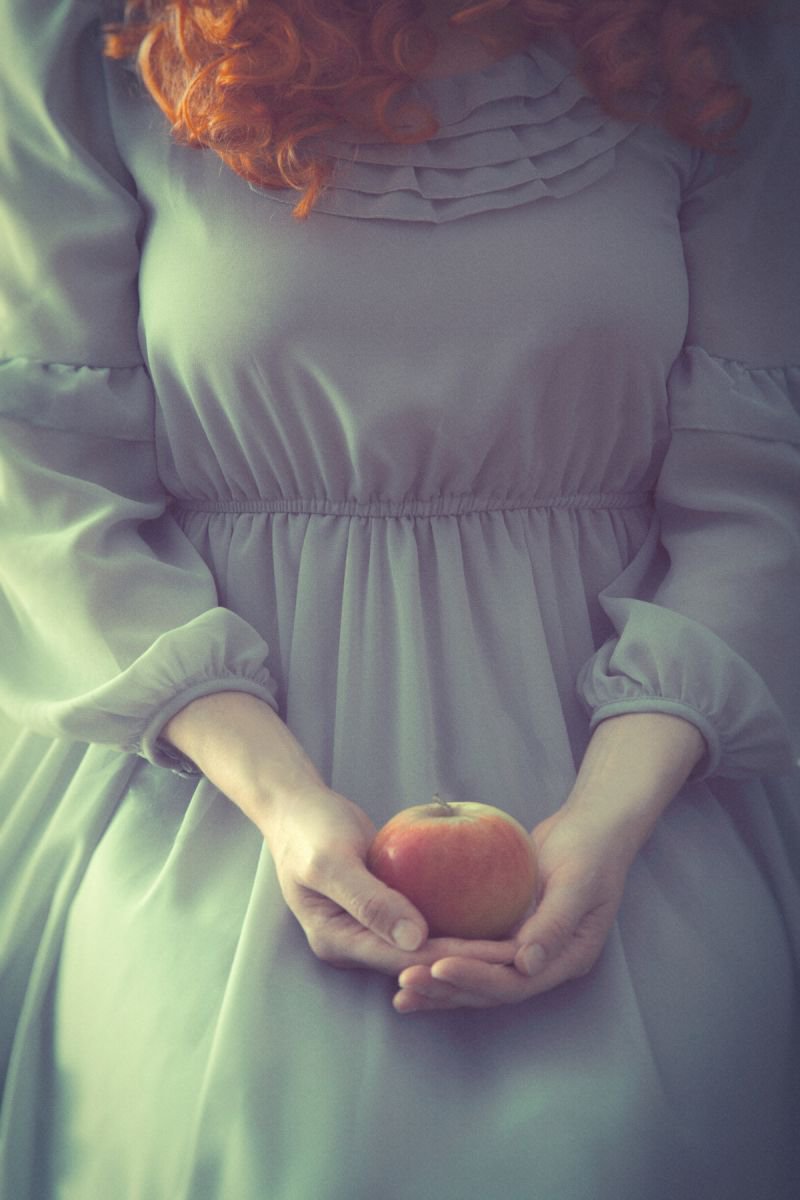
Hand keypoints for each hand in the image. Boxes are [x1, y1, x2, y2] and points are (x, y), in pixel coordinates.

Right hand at [263, 783, 516, 974]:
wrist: (296, 806)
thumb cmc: (309, 829)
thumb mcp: (332, 860)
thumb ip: (369, 900)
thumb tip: (413, 940)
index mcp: (338, 941)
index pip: (405, 959)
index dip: (453, 959)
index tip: (497, 955)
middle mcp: (355, 943)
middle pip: (420, 959)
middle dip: (469, 961)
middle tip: (521, 953)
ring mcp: (369, 928)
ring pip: (425, 944)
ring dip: (467, 944)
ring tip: (515, 941)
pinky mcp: (384, 908)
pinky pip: (423, 919)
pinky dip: (453, 917)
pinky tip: (490, 910)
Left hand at [393, 713, 703, 1011]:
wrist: (590, 830)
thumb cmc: (590, 851)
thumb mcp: (578, 882)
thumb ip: (555, 924)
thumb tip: (526, 965)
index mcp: (566, 959)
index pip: (515, 982)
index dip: (476, 978)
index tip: (437, 968)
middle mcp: (544, 964)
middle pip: (490, 989)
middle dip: (447, 989)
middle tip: (404, 983)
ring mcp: (524, 952)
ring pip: (477, 977)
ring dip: (440, 985)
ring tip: (400, 990)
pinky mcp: (506, 934)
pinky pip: (472, 952)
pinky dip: (444, 958)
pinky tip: (411, 960)